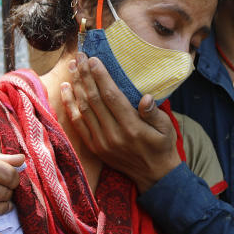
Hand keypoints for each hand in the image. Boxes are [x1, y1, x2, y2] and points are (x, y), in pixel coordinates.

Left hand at [59, 52, 180, 191]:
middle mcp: (113, 135)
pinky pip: (78, 123)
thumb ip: (155, 113)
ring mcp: (101, 142)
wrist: (154, 177)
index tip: (94, 59)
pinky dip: (70, 105)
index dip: (100, 76)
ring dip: (76, 86)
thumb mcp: (167, 129)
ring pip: (83, 109)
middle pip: (94, 99)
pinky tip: (66, 89)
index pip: (111, 96)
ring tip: (72, 66)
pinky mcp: (94, 147)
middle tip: (80, 56)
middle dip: (85, 75)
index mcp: (132, 127)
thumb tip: (146, 97)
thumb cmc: (162, 147)